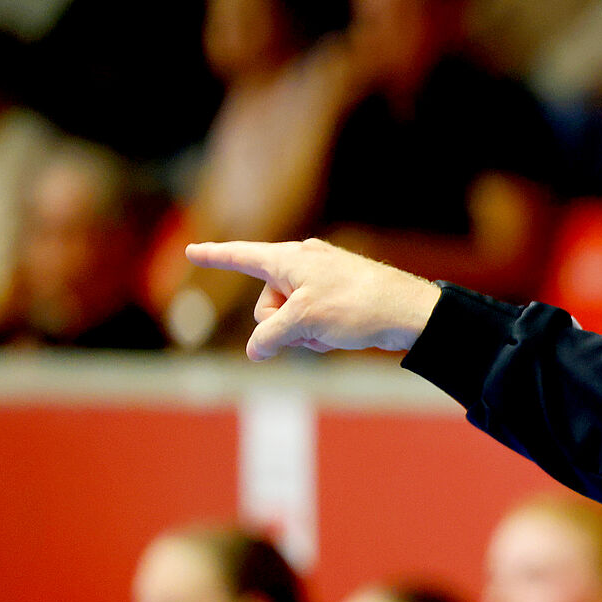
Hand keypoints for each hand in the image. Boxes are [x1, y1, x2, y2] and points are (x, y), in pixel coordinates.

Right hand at [183, 236, 441, 361]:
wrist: (409, 313)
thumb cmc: (356, 306)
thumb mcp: (303, 321)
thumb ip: (270, 335)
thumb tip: (256, 351)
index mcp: (290, 259)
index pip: (242, 256)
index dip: (215, 256)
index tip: (192, 250)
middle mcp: (303, 264)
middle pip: (266, 303)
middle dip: (279, 325)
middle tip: (307, 328)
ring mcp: (322, 282)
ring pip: (290, 318)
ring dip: (302, 334)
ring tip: (330, 332)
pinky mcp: (338, 299)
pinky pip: (311, 322)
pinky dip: (318, 335)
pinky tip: (339, 338)